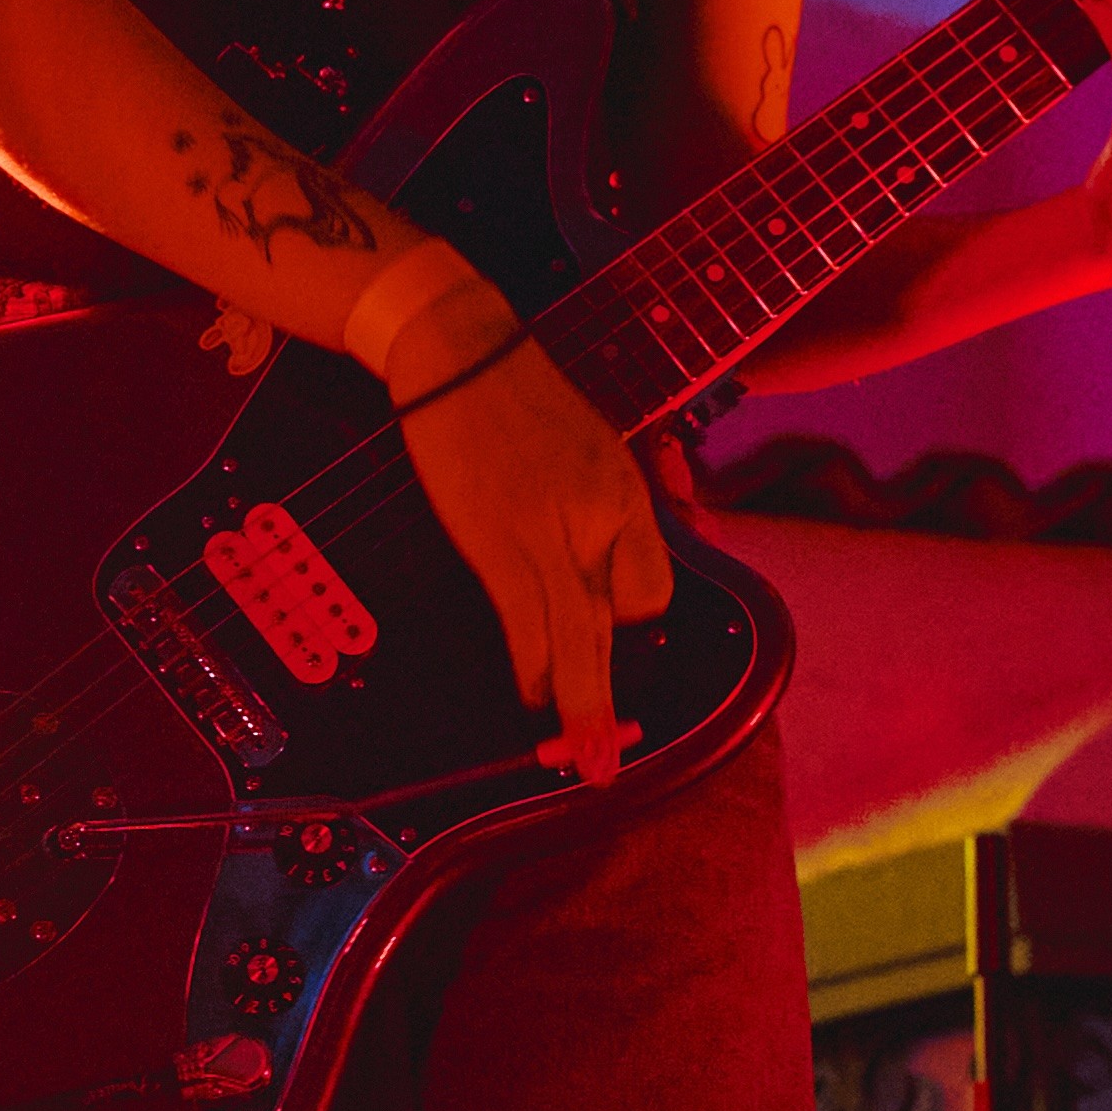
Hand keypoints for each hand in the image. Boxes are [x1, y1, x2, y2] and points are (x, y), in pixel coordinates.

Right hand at [387, 264, 672, 786]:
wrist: (460, 349)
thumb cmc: (516, 397)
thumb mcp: (587, 445)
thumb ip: (599, 510)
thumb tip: (595, 575)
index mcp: (626, 493)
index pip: (652, 587)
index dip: (632, 627)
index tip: (609, 651)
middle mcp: (601, 517)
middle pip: (619, 624)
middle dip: (609, 701)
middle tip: (611, 760)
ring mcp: (551, 532)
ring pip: (574, 637)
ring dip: (574, 705)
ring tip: (578, 756)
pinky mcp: (497, 541)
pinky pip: (524, 621)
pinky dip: (532, 669)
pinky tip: (533, 701)